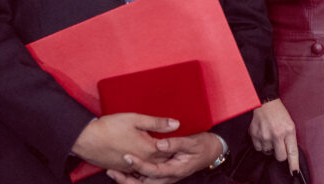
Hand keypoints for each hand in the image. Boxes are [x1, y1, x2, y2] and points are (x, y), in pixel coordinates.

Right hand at [71, 113, 178, 171]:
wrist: (86, 139)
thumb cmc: (109, 127)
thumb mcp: (135, 119)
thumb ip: (157, 123)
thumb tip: (176, 124)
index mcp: (149, 149)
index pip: (170, 150)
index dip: (177, 146)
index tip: (185, 143)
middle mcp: (142, 161)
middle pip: (161, 161)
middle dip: (170, 156)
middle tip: (179, 151)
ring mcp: (131, 167)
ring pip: (150, 168)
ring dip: (157, 163)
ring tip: (162, 156)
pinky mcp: (122, 169)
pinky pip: (137, 171)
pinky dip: (143, 167)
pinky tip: (145, 161)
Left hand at [105, 132, 222, 182]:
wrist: (212, 152)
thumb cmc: (203, 146)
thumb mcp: (192, 143)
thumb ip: (176, 143)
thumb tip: (160, 144)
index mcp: (175, 170)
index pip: (153, 171)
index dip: (139, 165)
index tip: (127, 156)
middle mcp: (168, 177)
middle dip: (127, 180)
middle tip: (112, 171)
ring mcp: (165, 177)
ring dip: (128, 180)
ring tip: (112, 171)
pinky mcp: (162, 174)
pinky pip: (146, 179)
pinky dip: (133, 176)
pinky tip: (122, 169)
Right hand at [249, 99, 299, 172]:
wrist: (265, 102)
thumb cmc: (279, 113)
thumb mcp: (290, 124)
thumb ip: (290, 140)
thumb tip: (289, 155)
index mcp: (289, 130)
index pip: (292, 152)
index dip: (294, 164)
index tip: (295, 172)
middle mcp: (277, 134)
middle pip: (280, 157)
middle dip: (280, 154)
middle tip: (279, 144)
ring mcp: (265, 135)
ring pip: (268, 153)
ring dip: (270, 147)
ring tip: (270, 135)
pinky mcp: (254, 135)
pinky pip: (259, 148)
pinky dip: (261, 144)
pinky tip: (263, 134)